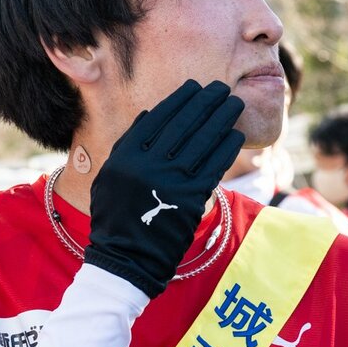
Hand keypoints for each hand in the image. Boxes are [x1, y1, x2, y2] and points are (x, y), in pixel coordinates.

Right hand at [84, 79, 245, 297]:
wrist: (126, 259)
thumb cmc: (117, 217)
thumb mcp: (111, 177)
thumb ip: (127, 145)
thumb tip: (150, 114)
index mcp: (126, 156)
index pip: (158, 118)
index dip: (179, 100)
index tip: (194, 88)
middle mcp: (147, 165)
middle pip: (183, 124)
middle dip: (205, 102)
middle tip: (221, 89)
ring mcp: (170, 181)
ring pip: (202, 141)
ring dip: (221, 118)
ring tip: (234, 104)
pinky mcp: (190, 198)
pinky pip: (213, 165)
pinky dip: (226, 147)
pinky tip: (236, 134)